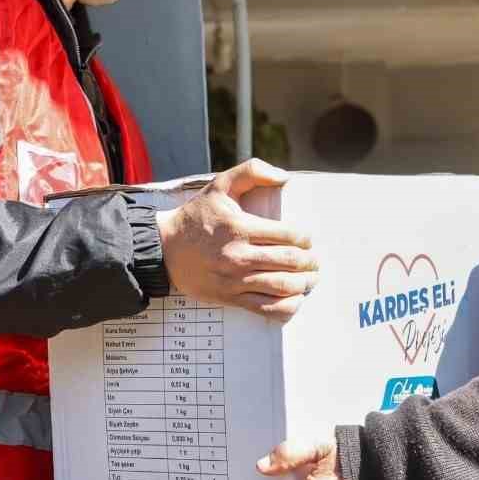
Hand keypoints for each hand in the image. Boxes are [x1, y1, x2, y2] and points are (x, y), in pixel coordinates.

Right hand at [156, 159, 318, 320]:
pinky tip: (295, 299)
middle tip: (313, 260)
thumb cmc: (196, 216)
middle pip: (289, 262)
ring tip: (309, 278)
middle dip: (309, 262)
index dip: (305, 238)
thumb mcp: (220, 185)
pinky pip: (266, 308)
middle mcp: (238, 255)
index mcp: (240, 227)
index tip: (306, 239)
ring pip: (282, 286)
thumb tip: (283, 176)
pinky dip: (287, 307)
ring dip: (303, 283)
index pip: (287, 235)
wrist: (165, 249)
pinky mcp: (230, 297)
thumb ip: (252, 171)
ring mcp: (235, 279)